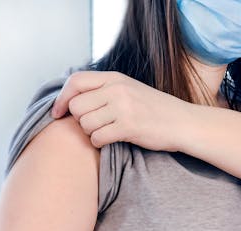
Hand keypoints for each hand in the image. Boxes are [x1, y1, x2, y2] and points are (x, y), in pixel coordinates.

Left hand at [50, 70, 190, 150]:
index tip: (58, 113)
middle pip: (77, 106)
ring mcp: (123, 107)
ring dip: (91, 133)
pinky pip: (97, 138)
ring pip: (85, 123)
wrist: (183, 122)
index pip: (75, 82)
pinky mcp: (128, 126)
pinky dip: (100, 143)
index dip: (62, 98)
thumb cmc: (155, 110)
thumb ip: (104, 90)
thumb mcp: (129, 89)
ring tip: (106, 132)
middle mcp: (117, 89)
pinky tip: (112, 141)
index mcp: (115, 77)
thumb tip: (73, 99)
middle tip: (93, 126)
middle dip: (80, 120)